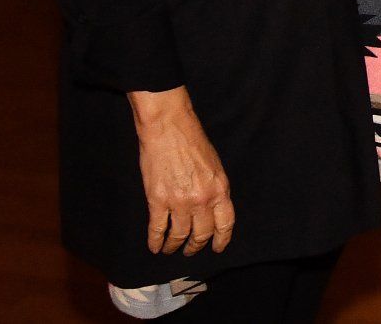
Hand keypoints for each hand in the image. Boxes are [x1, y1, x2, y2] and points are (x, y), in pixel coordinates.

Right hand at [129, 87, 234, 255]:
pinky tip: (154, 247)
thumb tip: (213, 209)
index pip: (225, 223)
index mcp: (220, 189)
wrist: (169, 128)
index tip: (217, 248)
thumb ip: (215, 188)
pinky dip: (156, 241)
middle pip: (201, 234)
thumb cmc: (193, 142)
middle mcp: (202, 199)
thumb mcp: (215, 165)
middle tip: (190, 251)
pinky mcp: (157, 201)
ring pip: (179, 235)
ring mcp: (179, 202)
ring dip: (174, 245)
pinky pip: (157, 228)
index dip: (221, 240)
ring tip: (171, 249)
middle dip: (196, 246)